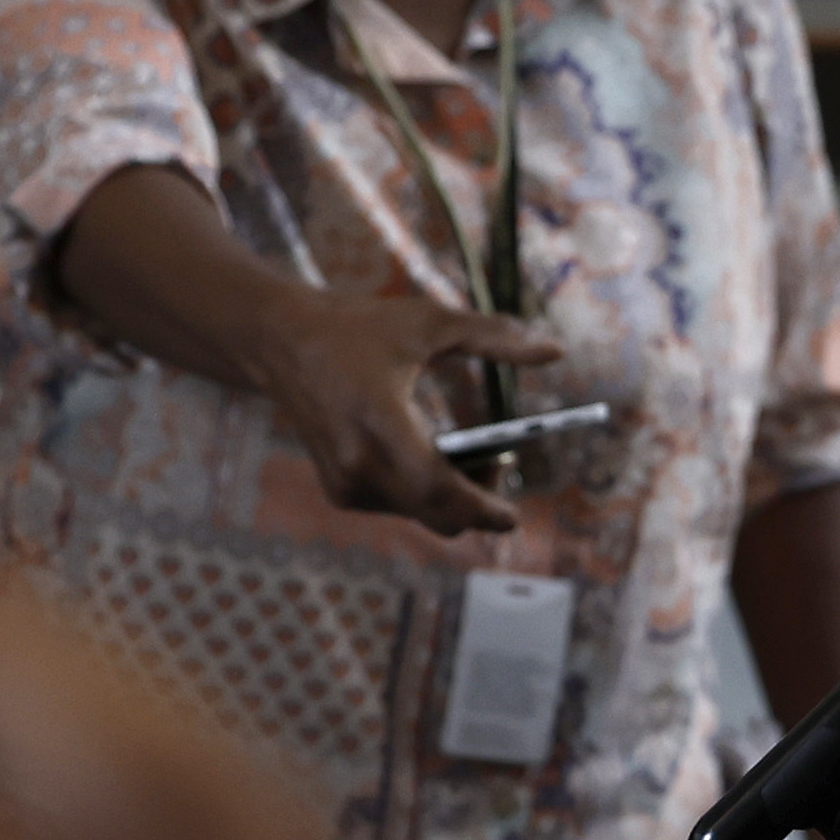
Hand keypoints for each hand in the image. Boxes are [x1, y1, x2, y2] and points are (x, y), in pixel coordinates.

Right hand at [48, 166, 562, 539]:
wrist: (283, 342)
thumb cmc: (360, 328)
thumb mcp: (429, 323)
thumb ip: (494, 337)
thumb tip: (556, 351)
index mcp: (380, 423)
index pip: (438, 488)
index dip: (481, 508)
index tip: (513, 517)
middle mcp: (358, 463)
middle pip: (437, 514)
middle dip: (478, 502)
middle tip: (502, 466)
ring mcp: (345, 483)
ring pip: (421, 515)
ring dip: (453, 497)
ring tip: (469, 455)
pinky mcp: (339, 490)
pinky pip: (399, 508)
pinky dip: (425, 494)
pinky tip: (432, 458)